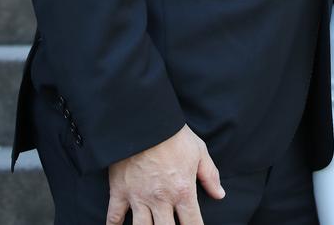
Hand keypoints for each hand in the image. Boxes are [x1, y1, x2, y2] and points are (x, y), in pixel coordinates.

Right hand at [106, 124, 224, 224]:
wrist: (145, 120)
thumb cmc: (174, 135)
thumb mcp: (199, 151)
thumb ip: (209, 175)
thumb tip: (219, 194)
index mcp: (182, 191)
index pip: (193, 224)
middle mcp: (161, 199)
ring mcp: (138, 197)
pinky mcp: (119, 191)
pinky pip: (113, 217)